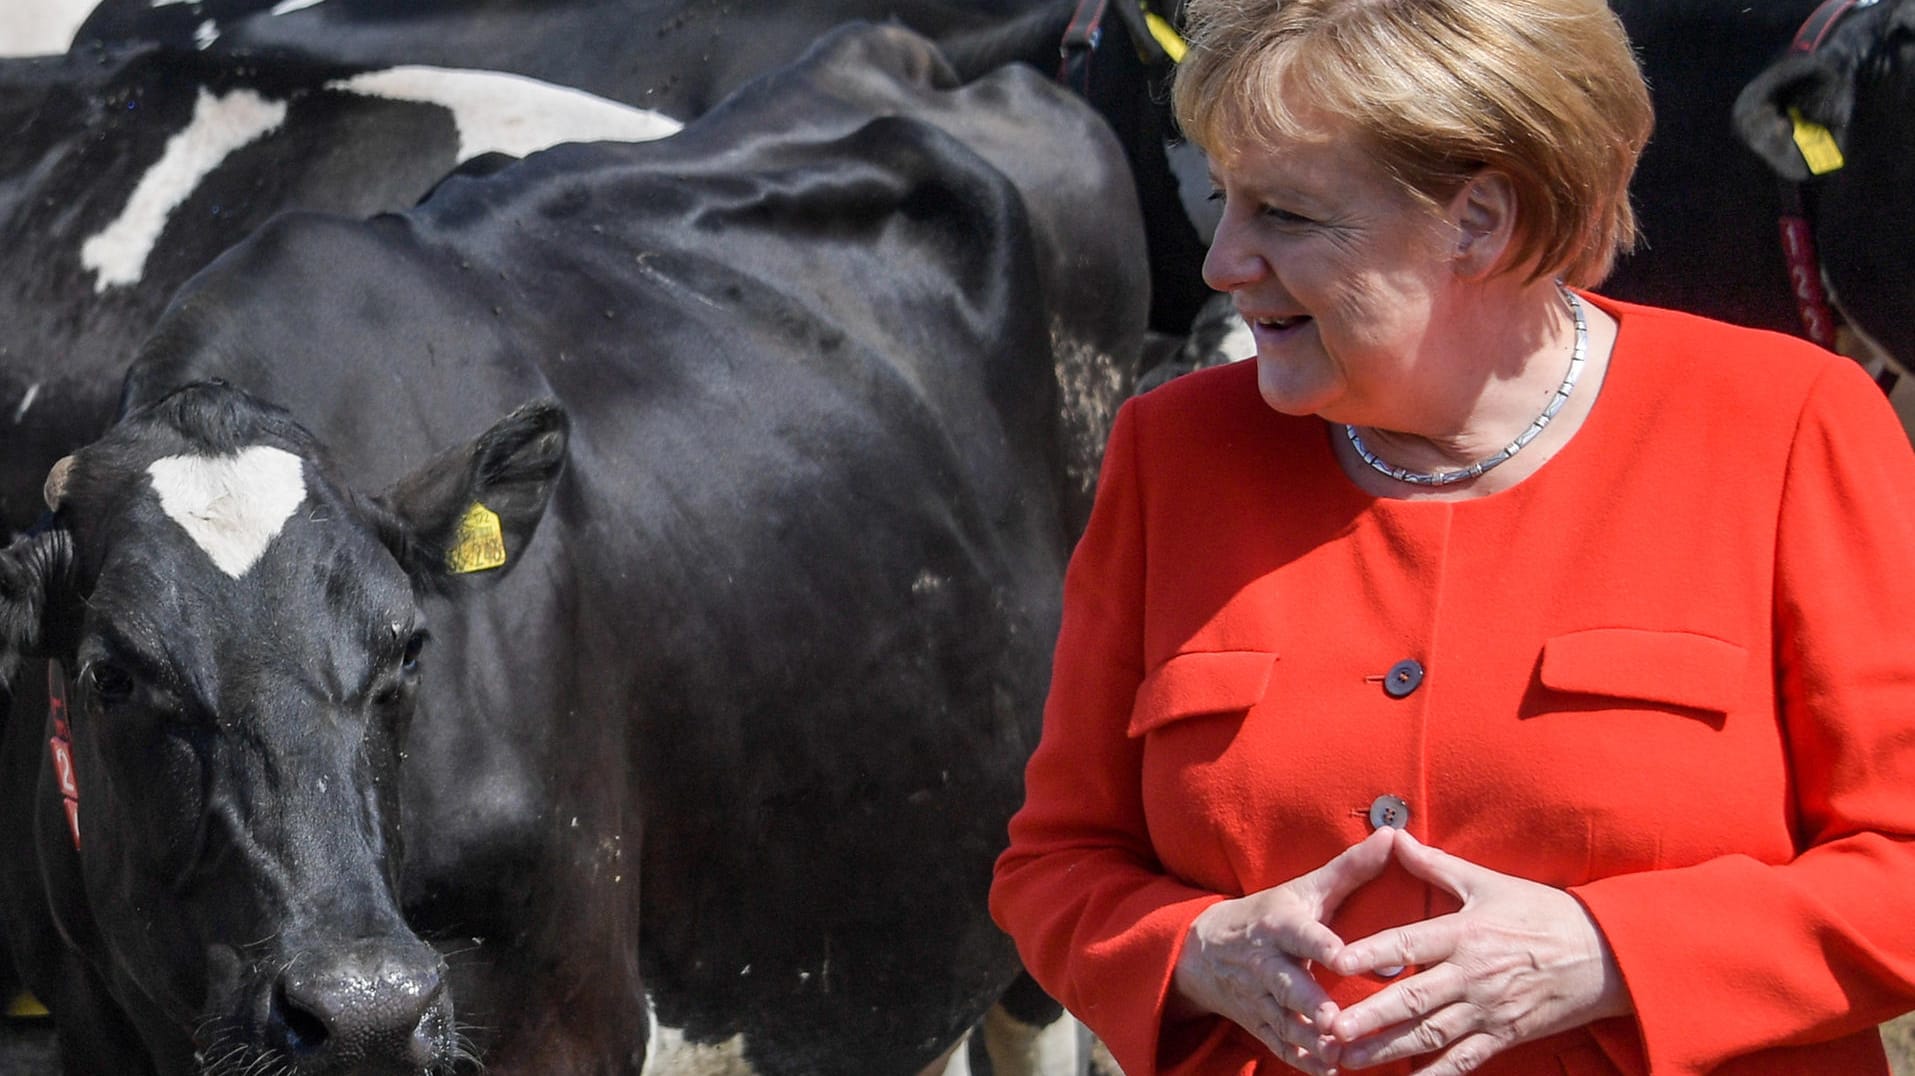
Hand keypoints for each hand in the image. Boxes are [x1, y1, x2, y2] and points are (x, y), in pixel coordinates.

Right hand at [1170, 827, 1395, 1074]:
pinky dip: (1302, 1061)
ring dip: (1309, 1039)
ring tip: (1337, 1053)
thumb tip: (1394, 836)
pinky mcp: (1260, 1022)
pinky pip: (1279, 1045)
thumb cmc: (1270, 913)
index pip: (1301, 933)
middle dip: (1307, 1002)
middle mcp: (1266, 962)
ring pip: (1284, 1021)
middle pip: (1286, 984)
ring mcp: (1260, 996)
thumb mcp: (1305, 888)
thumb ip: (1351, 869)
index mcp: (1281, 925)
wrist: (1204, 950)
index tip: (1342, 956)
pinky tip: (1328, 1070)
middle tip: (1332, 1019)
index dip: (1320, 944)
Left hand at [1326, 831, 1630, 1073]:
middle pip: (1412, 998)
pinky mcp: (1505, 1035)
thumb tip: (1392, 836)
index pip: (1408, 944)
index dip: (1371, 953)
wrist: (1604, 953)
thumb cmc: (1542, 911)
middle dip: (1370, 1016)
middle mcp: (1471, 975)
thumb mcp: (1487, 882)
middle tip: (1333, 1028)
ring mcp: (1488, 1010)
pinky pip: (1464, 1061)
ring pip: (1430, 1035)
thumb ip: (1434, 864)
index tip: (1336, 962)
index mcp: (1463, 933)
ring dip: (1388, 1050)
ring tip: (1349, 1059)